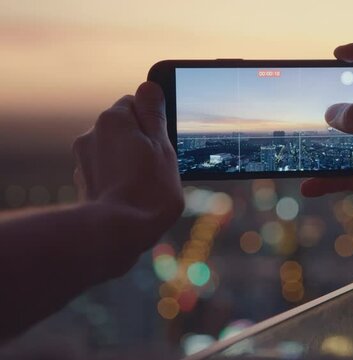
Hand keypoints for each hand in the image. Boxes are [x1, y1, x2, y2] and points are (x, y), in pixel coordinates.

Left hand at [73, 82, 183, 262]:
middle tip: (161, 163)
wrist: (118, 232)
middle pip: (124, 127)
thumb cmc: (148, 188)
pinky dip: (118, 178)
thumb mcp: (162, 146)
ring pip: (115, 151)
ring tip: (148, 184)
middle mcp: (92, 134)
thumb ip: (154, 114)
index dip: (155, 120)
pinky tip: (133, 195)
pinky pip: (106, 172)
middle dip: (141, 140)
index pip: (136, 103)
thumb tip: (149, 87)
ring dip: (129, 160)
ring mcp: (84, 160)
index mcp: (113, 119)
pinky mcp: (84, 184)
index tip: (166, 138)